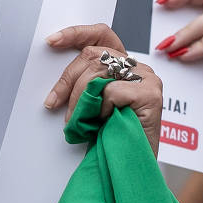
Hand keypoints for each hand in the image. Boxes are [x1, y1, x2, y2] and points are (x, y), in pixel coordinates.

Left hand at [42, 22, 160, 150]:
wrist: (131, 169)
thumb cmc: (112, 139)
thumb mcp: (93, 106)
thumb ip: (86, 85)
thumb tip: (58, 80)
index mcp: (124, 66)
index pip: (102, 35)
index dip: (76, 34)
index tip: (52, 41)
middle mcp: (139, 68)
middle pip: (94, 56)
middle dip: (67, 81)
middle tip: (53, 103)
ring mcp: (148, 79)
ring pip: (99, 74)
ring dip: (78, 100)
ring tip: (76, 122)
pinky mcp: (151, 94)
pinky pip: (111, 91)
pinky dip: (100, 109)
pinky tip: (104, 122)